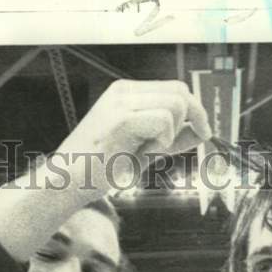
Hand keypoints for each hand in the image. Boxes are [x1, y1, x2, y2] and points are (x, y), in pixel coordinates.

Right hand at [56, 79, 211, 190]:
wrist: (68, 182)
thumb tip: (200, 132)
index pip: (175, 88)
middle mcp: (124, 91)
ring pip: (175, 103)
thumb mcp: (144, 151)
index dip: (196, 110)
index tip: (203, 133)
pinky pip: (163, 120)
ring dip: (173, 132)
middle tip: (184, 145)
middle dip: (193, 118)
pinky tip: (148, 150)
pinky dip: (165, 138)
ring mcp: (121, 103)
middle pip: (180, 91)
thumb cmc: (102, 169)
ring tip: (151, 150)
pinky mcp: (120, 119)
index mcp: (127, 93)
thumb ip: (170, 140)